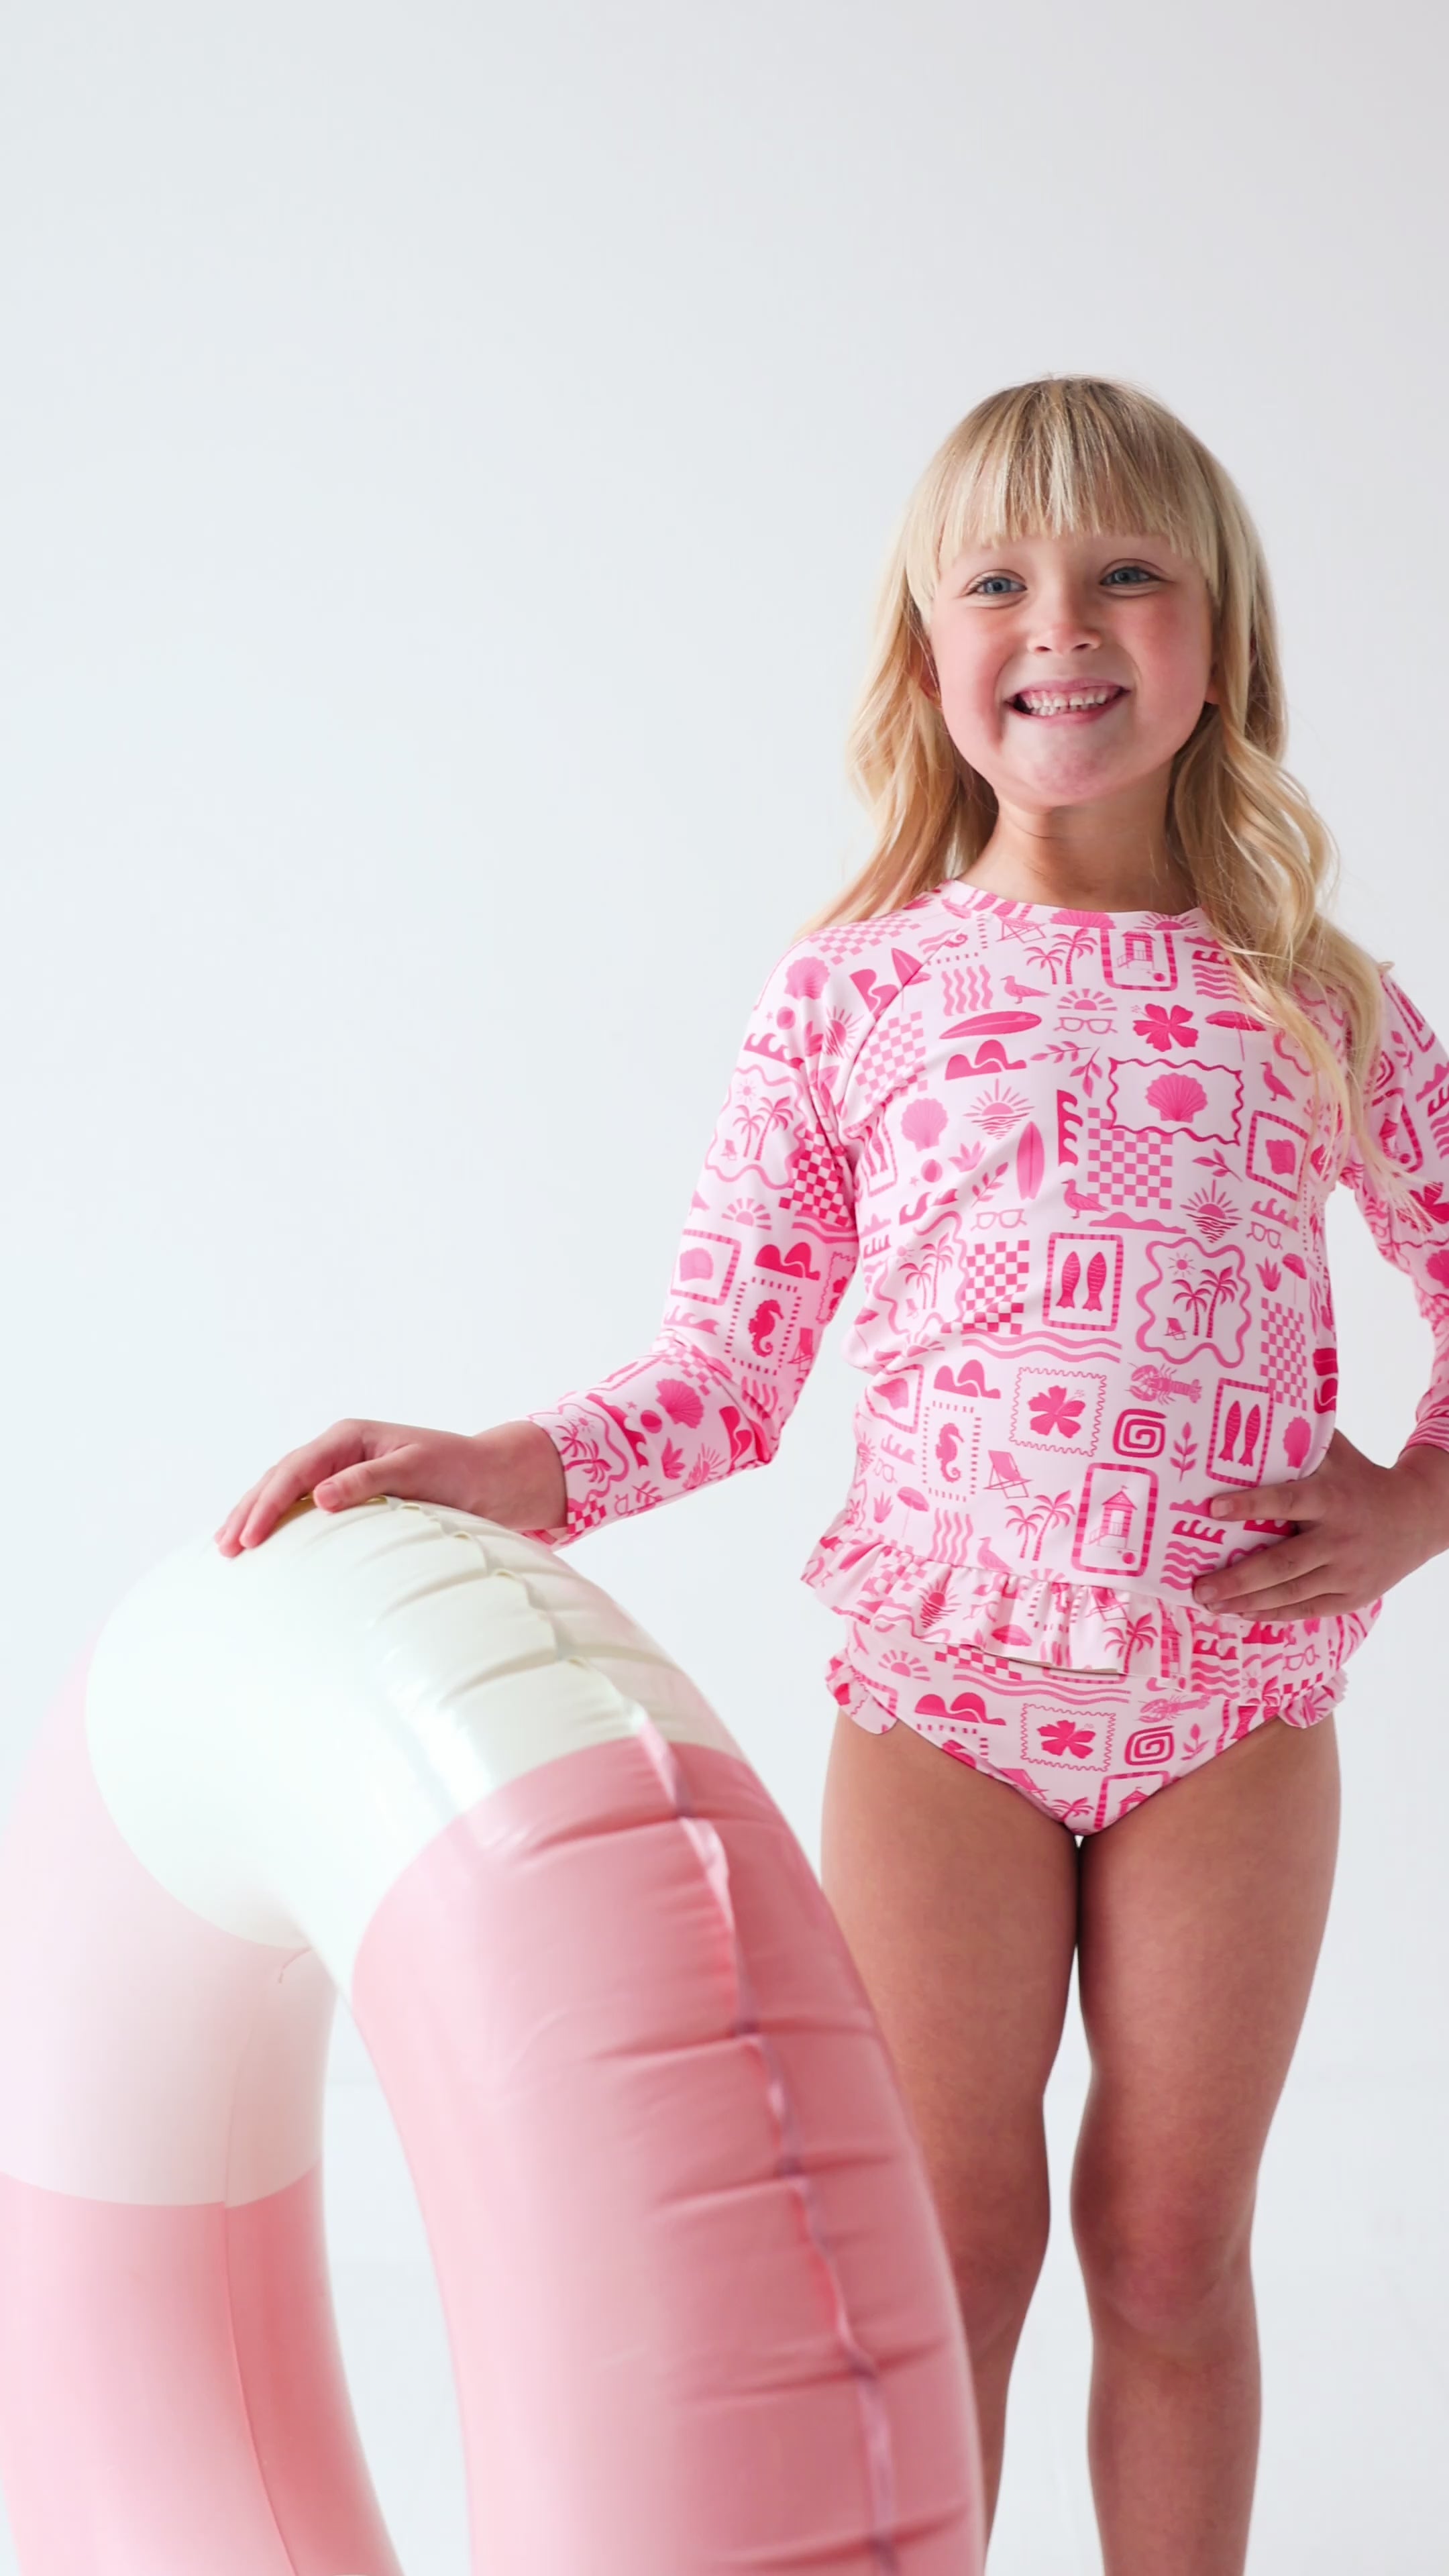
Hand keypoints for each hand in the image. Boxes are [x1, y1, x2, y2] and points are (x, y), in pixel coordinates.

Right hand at [214, 1417, 567, 1556]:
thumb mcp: (418, 1469)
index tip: (250, 1537)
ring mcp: (343, 1468)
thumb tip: (319, 1497)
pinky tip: (264, 1542)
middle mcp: (340, 1449)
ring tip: (228, 1546)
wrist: (493, 1477)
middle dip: (249, 1511)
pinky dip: (280, 1520)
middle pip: (280, 1477)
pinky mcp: (351, 1490)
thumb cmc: (460, 1470)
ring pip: (285, 1489)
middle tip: (225, 1548)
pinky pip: (304, 1503)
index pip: (295, 1470)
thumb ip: (368, 1481)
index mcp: (350, 1438)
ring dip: (256, 1515)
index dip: (268, 1505)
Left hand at [1192, 1429, 1448, 1619]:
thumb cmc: (1360, 1479)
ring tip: (1208, 1602)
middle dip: (1238, 1577)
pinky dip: (1272, 1613)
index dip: (1250, 1505)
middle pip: (1283, 1563)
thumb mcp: (1337, 1454)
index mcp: (1331, 1499)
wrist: (1416, 1517)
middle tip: (1198, 1585)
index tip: (1211, 1508)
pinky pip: (1306, 1608)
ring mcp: (1347, 1573)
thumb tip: (1254, 1412)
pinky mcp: (1351, 1597)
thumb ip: (1300, 1439)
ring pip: (1290, 1592)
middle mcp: (1339, 1539)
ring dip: (1246, 1601)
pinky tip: (1241, 1612)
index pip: (1286, 1502)